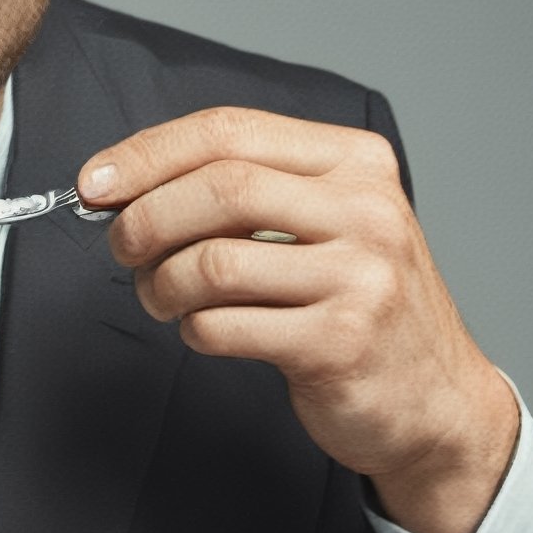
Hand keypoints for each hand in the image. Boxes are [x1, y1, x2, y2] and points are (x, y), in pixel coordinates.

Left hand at [80, 107, 518, 532]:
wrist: (437, 401)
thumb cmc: (359, 305)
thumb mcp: (326, 223)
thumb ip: (247, 191)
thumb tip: (126, 184)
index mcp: (356, 162)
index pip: (231, 131)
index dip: (148, 154)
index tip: (95, 182)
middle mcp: (366, 211)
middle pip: (220, 188)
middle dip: (145, 218)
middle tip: (122, 247)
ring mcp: (359, 277)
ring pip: (213, 262)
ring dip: (162, 284)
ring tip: (163, 298)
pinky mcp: (339, 343)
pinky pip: (224, 325)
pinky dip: (194, 330)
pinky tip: (207, 331)